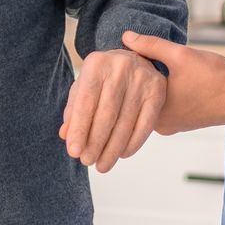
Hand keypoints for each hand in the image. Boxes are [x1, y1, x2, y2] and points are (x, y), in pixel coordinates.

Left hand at [58, 48, 166, 172]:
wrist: (134, 59)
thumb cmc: (103, 78)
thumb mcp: (84, 86)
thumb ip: (73, 110)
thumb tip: (66, 136)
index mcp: (96, 63)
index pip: (85, 101)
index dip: (79, 128)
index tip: (73, 152)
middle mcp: (120, 67)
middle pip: (106, 114)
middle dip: (95, 142)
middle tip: (88, 162)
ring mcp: (142, 78)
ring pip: (126, 122)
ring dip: (113, 148)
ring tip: (103, 165)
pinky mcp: (158, 90)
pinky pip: (145, 124)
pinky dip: (133, 143)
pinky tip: (122, 154)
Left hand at [122, 33, 224, 133]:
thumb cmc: (213, 77)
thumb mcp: (179, 55)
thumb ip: (151, 45)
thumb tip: (126, 36)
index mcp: (155, 112)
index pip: (130, 89)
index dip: (131, 69)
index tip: (133, 54)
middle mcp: (160, 125)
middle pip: (140, 97)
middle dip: (142, 77)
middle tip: (144, 57)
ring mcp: (172, 126)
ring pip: (153, 101)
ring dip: (154, 85)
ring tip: (159, 66)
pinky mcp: (182, 124)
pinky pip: (165, 107)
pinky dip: (165, 93)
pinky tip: (171, 79)